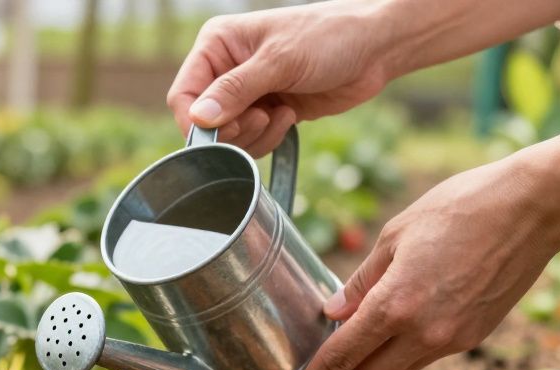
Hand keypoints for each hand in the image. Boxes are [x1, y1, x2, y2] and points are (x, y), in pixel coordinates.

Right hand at [167, 1, 395, 154]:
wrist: (375, 48)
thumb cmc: (330, 37)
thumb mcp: (280, 61)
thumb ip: (236, 90)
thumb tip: (199, 119)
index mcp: (217, 44)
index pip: (184, 94)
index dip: (197, 121)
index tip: (225, 130)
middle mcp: (225, 68)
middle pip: (203, 122)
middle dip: (232, 130)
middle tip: (260, 117)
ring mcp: (246, 92)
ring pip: (227, 137)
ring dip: (253, 137)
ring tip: (280, 114)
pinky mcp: (266, 111)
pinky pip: (251, 141)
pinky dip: (267, 139)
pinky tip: (290, 116)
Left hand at [282, 159, 559, 369]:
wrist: (534, 209)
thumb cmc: (460, 208)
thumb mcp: (395, 235)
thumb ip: (361, 281)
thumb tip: (332, 314)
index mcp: (395, 304)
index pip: (341, 358)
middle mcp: (423, 331)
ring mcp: (452, 338)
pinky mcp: (474, 337)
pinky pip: (423, 358)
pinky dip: (395, 364)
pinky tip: (378, 361)